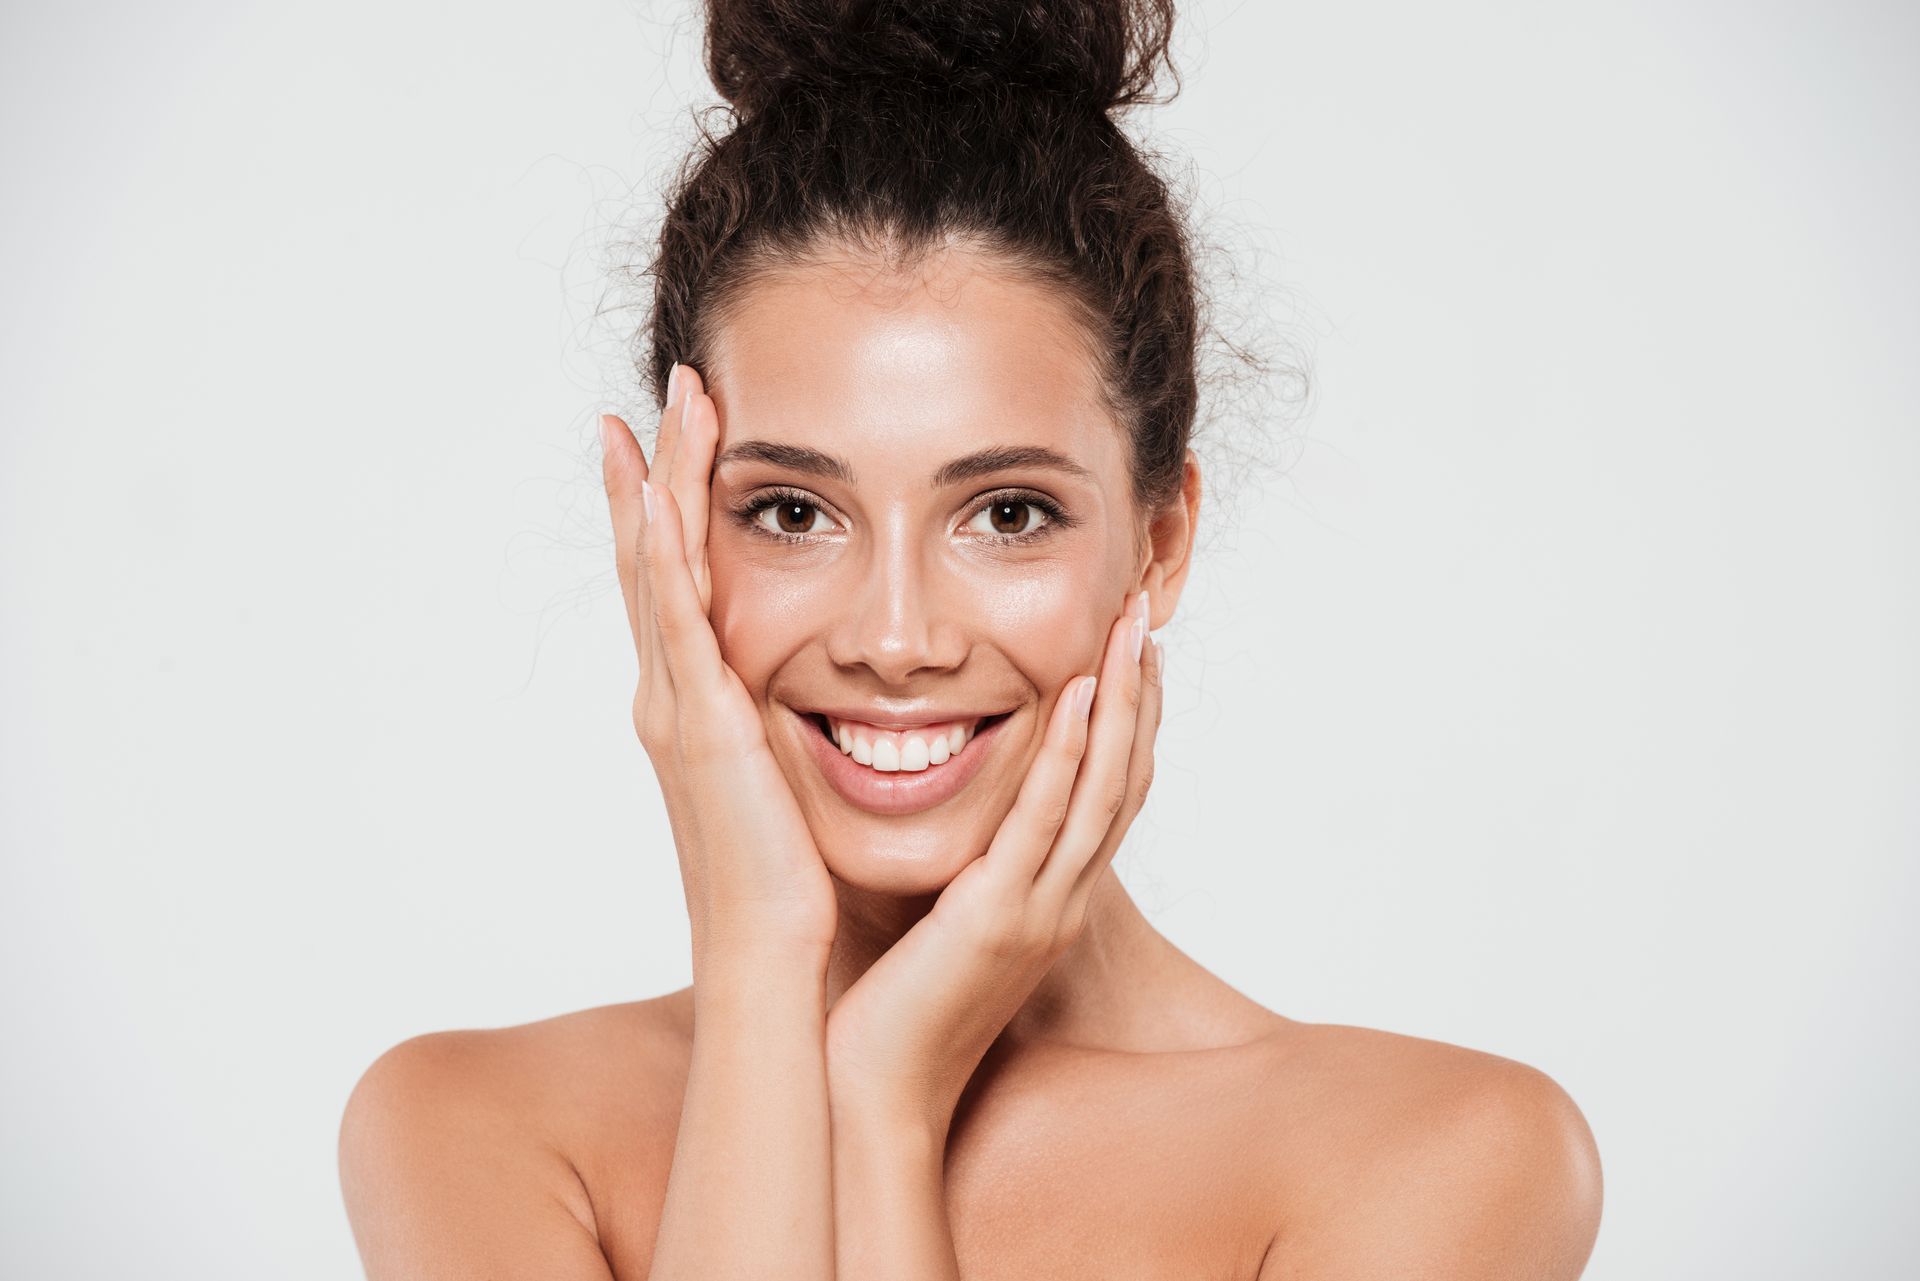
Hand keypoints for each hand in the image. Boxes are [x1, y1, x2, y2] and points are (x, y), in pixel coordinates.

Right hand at [600, 366, 836, 961]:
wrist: (769, 962)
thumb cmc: (786, 895)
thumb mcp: (782, 795)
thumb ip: (784, 745)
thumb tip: (813, 713)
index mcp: (696, 713)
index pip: (680, 587)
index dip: (674, 511)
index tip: (681, 441)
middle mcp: (673, 699)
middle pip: (655, 558)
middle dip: (657, 470)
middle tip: (666, 389)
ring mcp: (678, 708)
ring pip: (658, 569)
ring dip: (660, 482)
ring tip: (664, 405)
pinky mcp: (701, 726)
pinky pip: (678, 619)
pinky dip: (663, 553)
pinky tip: (659, 493)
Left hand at [822, 589, 1163, 1133]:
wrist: (873, 1093)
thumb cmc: (891, 1009)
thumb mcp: (942, 922)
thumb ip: (962, 865)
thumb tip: (941, 803)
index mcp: (1049, 899)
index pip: (1108, 795)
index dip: (1128, 721)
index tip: (1130, 652)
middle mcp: (1061, 901)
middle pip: (1125, 781)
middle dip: (1139, 696)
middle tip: (1146, 618)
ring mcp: (1039, 910)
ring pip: (1102, 791)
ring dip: (1121, 706)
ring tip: (1132, 632)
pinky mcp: (998, 918)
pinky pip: (1044, 822)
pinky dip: (1068, 756)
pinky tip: (1078, 697)